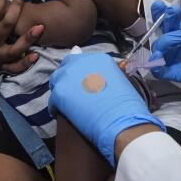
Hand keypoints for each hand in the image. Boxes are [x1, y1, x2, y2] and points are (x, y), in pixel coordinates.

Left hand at [49, 51, 163, 164]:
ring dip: (60, 90)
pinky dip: (56, 107)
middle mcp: (81, 62)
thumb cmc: (128, 107)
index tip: (81, 81)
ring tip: (66, 103)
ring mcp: (68, 76)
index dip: (80, 72)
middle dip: (68, 78)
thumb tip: (107, 72)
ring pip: (56, 80)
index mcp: (98, 58)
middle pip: (66, 66)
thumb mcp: (120, 81)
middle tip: (72, 91)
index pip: (81, 60)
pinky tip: (61, 114)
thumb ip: (109, 74)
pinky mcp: (60, 93)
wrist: (122, 122)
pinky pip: (52, 100)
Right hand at [148, 0, 180, 97]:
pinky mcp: (179, 73)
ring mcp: (176, 57)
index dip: (159, 10)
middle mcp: (176, 42)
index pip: (163, 18)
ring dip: (165, 41)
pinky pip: (159, 70)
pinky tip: (161, 58)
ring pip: (158, 48)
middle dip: (162, 21)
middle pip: (158, 31)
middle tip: (175, 15)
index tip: (163, 4)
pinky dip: (155, 64)